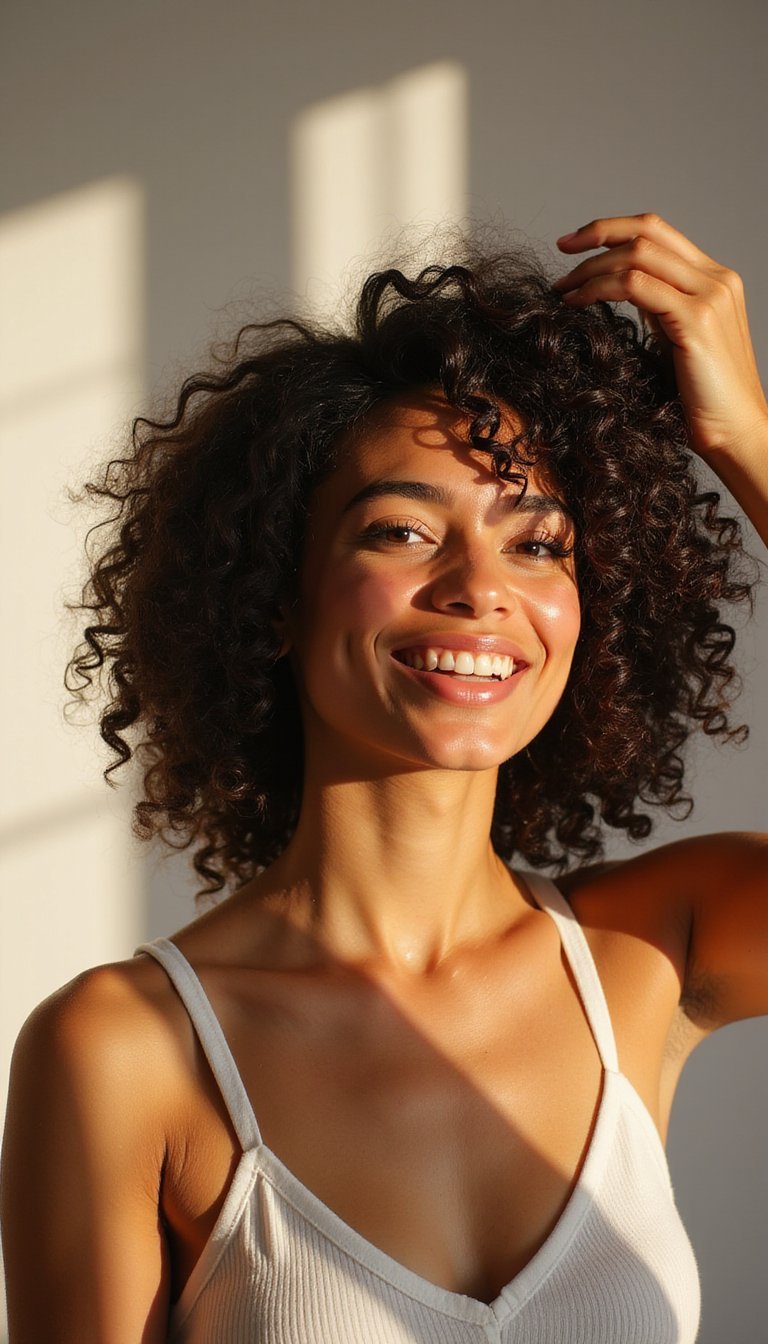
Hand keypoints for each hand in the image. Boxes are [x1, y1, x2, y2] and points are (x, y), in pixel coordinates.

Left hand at [552, 212, 767, 462]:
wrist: (736, 433)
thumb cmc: (703, 399)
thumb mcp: (676, 340)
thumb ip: (658, 308)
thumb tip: (619, 286)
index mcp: (713, 279)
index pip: (658, 231)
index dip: (613, 228)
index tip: (575, 243)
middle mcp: (716, 280)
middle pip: (647, 231)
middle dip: (597, 234)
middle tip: (561, 251)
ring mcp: (709, 297)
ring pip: (638, 255)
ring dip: (591, 267)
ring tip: (563, 289)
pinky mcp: (695, 321)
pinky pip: (635, 287)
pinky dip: (598, 289)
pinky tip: (577, 304)